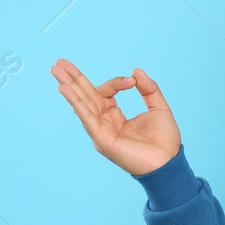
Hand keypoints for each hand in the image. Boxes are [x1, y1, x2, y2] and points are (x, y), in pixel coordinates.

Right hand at [52, 59, 180, 176]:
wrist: (168, 162)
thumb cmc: (164, 140)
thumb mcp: (158, 107)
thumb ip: (148, 88)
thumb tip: (135, 71)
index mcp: (115, 116)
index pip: (106, 92)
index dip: (116, 82)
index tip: (132, 82)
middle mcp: (104, 122)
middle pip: (85, 96)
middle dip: (73, 78)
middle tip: (59, 62)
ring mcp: (101, 131)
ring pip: (82, 104)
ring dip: (68, 86)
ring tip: (56, 69)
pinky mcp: (101, 139)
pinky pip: (86, 117)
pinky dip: (75, 102)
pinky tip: (65, 89)